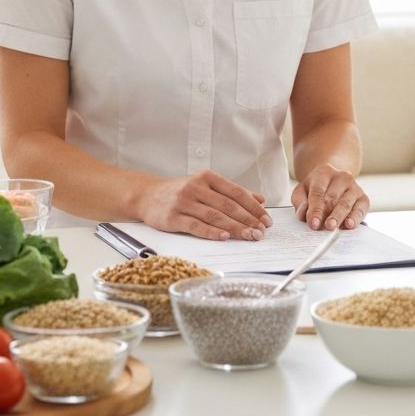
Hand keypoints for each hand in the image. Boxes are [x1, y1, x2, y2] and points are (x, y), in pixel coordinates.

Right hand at [141, 170, 270, 240]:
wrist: (147, 195)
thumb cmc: (181, 191)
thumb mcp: (206, 186)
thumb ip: (232, 193)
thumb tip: (260, 200)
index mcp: (208, 177)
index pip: (236, 192)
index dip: (253, 206)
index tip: (266, 219)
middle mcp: (196, 187)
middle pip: (228, 205)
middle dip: (248, 220)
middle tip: (261, 231)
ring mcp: (184, 202)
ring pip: (214, 216)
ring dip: (234, 228)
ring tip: (249, 236)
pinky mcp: (172, 217)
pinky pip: (195, 226)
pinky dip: (211, 232)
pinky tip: (224, 238)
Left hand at [292, 165, 369, 230]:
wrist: (333, 180)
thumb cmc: (316, 188)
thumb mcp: (303, 191)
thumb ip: (300, 201)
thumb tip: (303, 213)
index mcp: (323, 173)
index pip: (318, 192)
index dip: (315, 209)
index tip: (313, 222)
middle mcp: (341, 177)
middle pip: (333, 198)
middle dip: (328, 214)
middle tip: (324, 226)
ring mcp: (354, 187)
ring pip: (346, 203)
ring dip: (339, 216)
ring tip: (333, 227)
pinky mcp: (363, 198)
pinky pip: (360, 209)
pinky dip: (355, 218)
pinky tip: (349, 224)